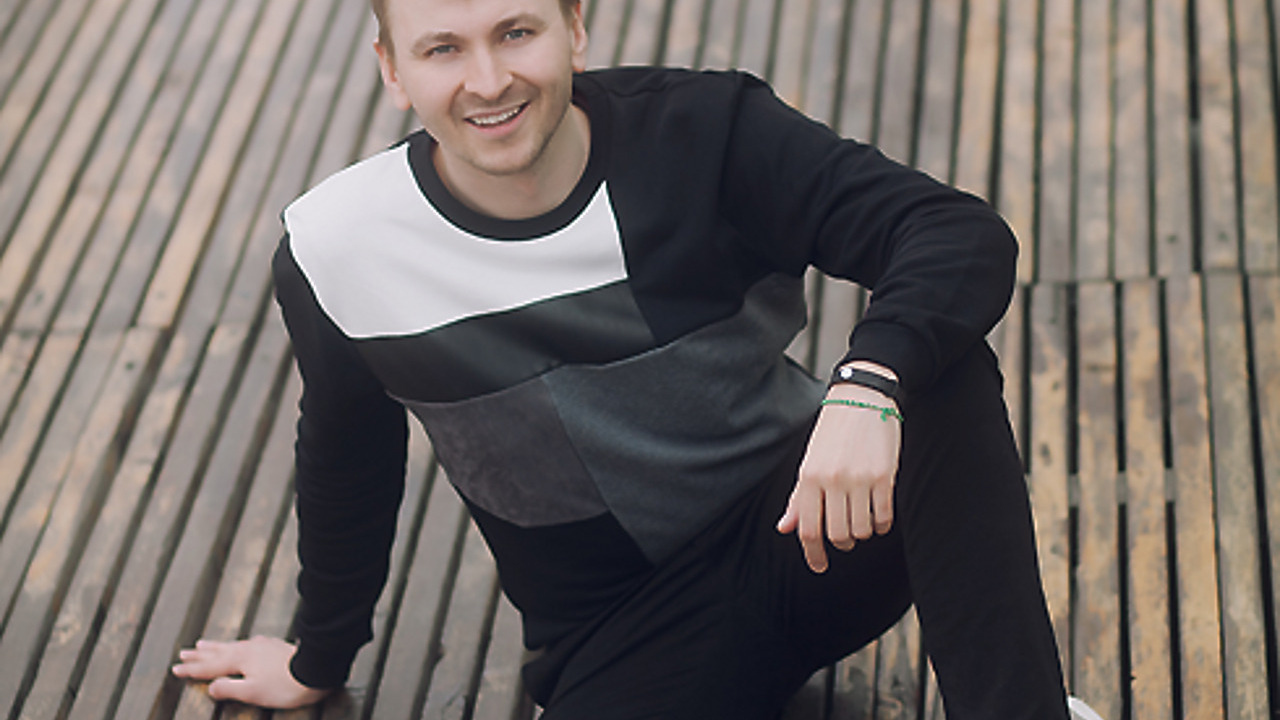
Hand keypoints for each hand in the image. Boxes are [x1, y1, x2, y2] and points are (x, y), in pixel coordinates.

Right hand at [171, 636, 330, 708]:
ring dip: (215, 647)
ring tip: (202, 645)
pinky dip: (234, 646)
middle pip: (218, 652)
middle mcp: (248, 648)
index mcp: (240, 659)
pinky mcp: (273, 646)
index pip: (210, 666)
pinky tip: (240, 645)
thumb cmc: (285, 686)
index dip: (192, 670)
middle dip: (200, 655)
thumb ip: (228, 689)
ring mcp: (261, 645)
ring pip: (232, 645)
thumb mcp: (252, 692)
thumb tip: (211, 687)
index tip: (175, 669)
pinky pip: (245, 645)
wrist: (315, 671)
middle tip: (183, 654)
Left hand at [777, 367, 901, 572]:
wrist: (862, 398)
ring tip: (862, 521)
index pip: (808, 529)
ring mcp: (859, 479)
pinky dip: (882, 524)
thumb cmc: (831, 434)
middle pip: (837, 534)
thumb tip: (784, 528)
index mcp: (808, 478)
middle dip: (842, 543)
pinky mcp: (884, 476)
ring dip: (863, 533)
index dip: (813, 553)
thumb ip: (798, 499)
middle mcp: (832, 480)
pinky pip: (884, 516)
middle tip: (845, 537)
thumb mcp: (809, 463)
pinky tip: (879, 517)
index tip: (819, 566)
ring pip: (862, 530)